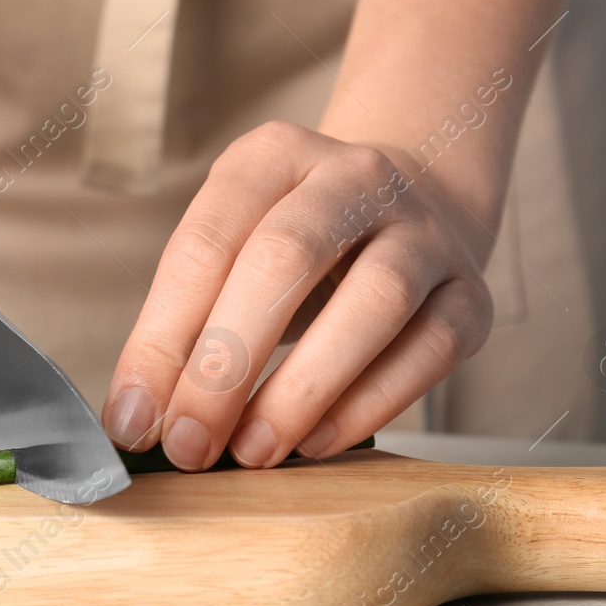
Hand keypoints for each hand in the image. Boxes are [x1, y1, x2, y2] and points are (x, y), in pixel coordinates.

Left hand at [101, 121, 493, 468]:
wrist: (413, 205)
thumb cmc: (297, 246)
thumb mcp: (233, 248)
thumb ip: (186, 322)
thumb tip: (139, 416)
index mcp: (273, 154)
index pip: (205, 243)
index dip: (162, 337)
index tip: (133, 416)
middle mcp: (354, 177)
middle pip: (286, 258)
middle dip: (228, 363)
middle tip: (190, 441)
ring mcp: (424, 230)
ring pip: (376, 301)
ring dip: (304, 388)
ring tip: (253, 450)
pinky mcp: (472, 291)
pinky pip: (429, 350)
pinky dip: (368, 404)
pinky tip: (315, 441)